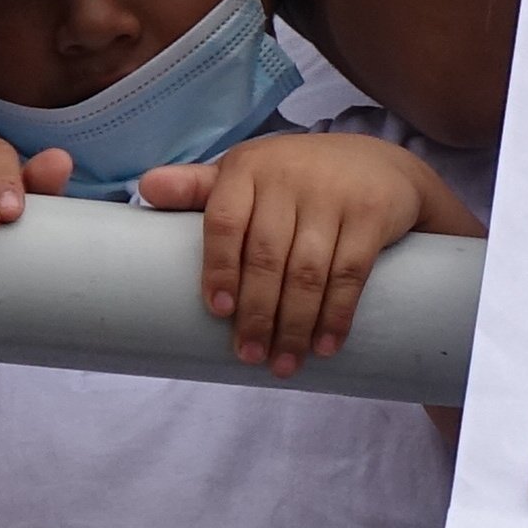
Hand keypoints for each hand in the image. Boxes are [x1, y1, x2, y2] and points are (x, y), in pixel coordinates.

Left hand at [141, 128, 468, 374]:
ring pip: (308, 272)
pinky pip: (351, 272)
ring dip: (294, 325)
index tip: (218, 312)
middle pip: (267, 256)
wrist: (382, 164)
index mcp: (248, 168)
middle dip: (256, 314)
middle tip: (248, 355)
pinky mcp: (371, 214)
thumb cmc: (298, 178)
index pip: (224, 221)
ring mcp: (333, 195)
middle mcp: (289, 177)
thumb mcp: (250, 172)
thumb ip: (199, 186)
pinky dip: (337, 314)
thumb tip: (145, 187)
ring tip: (283, 364)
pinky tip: (325, 345)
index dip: (220, 268)